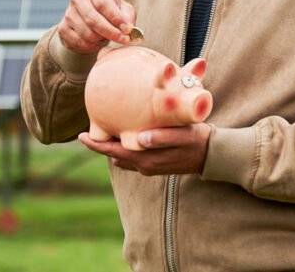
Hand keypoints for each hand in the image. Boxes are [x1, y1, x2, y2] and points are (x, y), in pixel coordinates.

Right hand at [57, 0, 136, 54]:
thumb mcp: (124, 10)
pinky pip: (79, 42)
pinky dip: (92, 46)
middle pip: (93, 19)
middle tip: (124, 40)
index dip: (116, 18)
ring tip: (108, 38)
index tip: (127, 30)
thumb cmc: (112, 12)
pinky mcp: (63, 28)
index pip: (103, 3)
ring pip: (87, 33)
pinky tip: (98, 42)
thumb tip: (129, 30)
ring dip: (101, 40)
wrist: (92, 19)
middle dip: (111, 32)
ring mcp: (68, 12)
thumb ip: (128, 18)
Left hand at [78, 124, 211, 175]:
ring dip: (114, 147)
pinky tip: (128, 135)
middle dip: (102, 144)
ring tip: (108, 129)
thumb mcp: (181, 136)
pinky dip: (124, 148)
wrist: (212, 155)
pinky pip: (132, 158)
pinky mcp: (155, 165)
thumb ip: (161, 137)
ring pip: (122, 158)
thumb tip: (139, 138)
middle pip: (114, 156)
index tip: (81, 136)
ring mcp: (150, 167)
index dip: (96, 146)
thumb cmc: (197, 141)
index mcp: (147, 159)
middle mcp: (144, 166)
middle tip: (93, 127)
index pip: (114, 153)